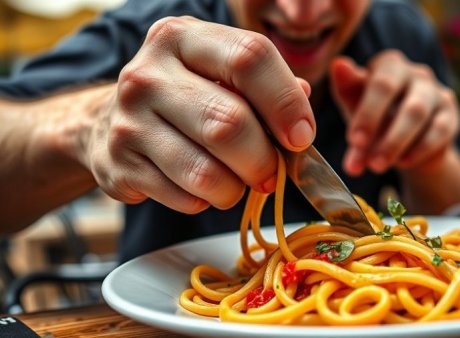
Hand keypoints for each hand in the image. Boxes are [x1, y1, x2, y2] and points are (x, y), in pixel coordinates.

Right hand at [83, 16, 314, 213]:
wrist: (115, 121)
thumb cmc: (186, 95)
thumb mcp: (220, 73)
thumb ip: (266, 86)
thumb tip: (300, 117)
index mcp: (182, 37)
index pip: (248, 57)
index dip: (285, 101)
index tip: (301, 136)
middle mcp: (148, 73)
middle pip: (229, 123)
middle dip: (263, 159)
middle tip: (271, 173)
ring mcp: (128, 120)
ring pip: (206, 173)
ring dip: (236, 189)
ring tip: (237, 183)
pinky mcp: (118, 165)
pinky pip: (185, 199)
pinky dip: (206, 202)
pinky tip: (201, 188)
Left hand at [330, 50, 459, 175]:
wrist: (407, 144)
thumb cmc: (375, 116)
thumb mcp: (356, 106)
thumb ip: (347, 88)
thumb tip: (337, 64)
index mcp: (388, 64)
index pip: (377, 80)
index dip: (366, 112)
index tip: (354, 140)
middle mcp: (415, 72)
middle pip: (394, 90)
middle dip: (375, 124)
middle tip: (362, 155)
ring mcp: (436, 92)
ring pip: (416, 113)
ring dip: (394, 142)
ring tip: (377, 165)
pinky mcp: (450, 116)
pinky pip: (438, 131)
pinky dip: (419, 149)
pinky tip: (403, 163)